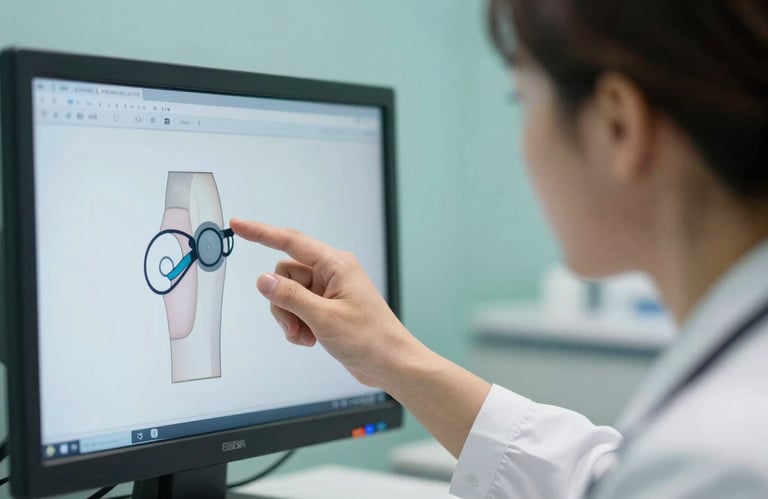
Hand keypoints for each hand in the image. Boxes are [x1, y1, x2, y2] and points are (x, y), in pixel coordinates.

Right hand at [230, 218, 422, 387]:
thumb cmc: (370, 339)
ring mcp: (329, 291)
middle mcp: (332, 273)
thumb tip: (263, 280)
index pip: (290, 242)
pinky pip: (298, 309)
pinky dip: (298, 326)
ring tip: (307, 336)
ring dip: (290, 318)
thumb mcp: (324, 318)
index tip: (238, 225)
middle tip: (295, 326)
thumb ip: (290, 297)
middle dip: (282, 302)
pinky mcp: (327, 308)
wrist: (391, 363)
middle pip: (285, 274)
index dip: (261, 233)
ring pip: (288, 294)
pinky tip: (311, 340)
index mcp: (336, 265)